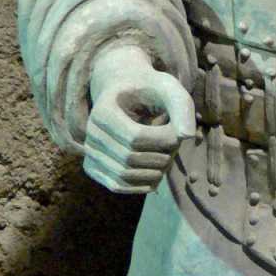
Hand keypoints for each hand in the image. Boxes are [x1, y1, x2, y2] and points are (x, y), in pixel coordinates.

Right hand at [83, 42, 196, 194]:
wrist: (125, 94)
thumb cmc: (150, 91)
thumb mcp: (169, 89)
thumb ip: (181, 107)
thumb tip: (187, 137)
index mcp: (103, 110)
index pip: (135, 137)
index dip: (163, 140)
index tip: (178, 133)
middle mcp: (90, 133)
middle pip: (130, 158)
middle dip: (160, 157)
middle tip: (175, 147)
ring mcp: (88, 151)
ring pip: (124, 175)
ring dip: (153, 172)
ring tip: (167, 157)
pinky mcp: (92, 167)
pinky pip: (117, 186)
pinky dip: (141, 185)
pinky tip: (156, 171)